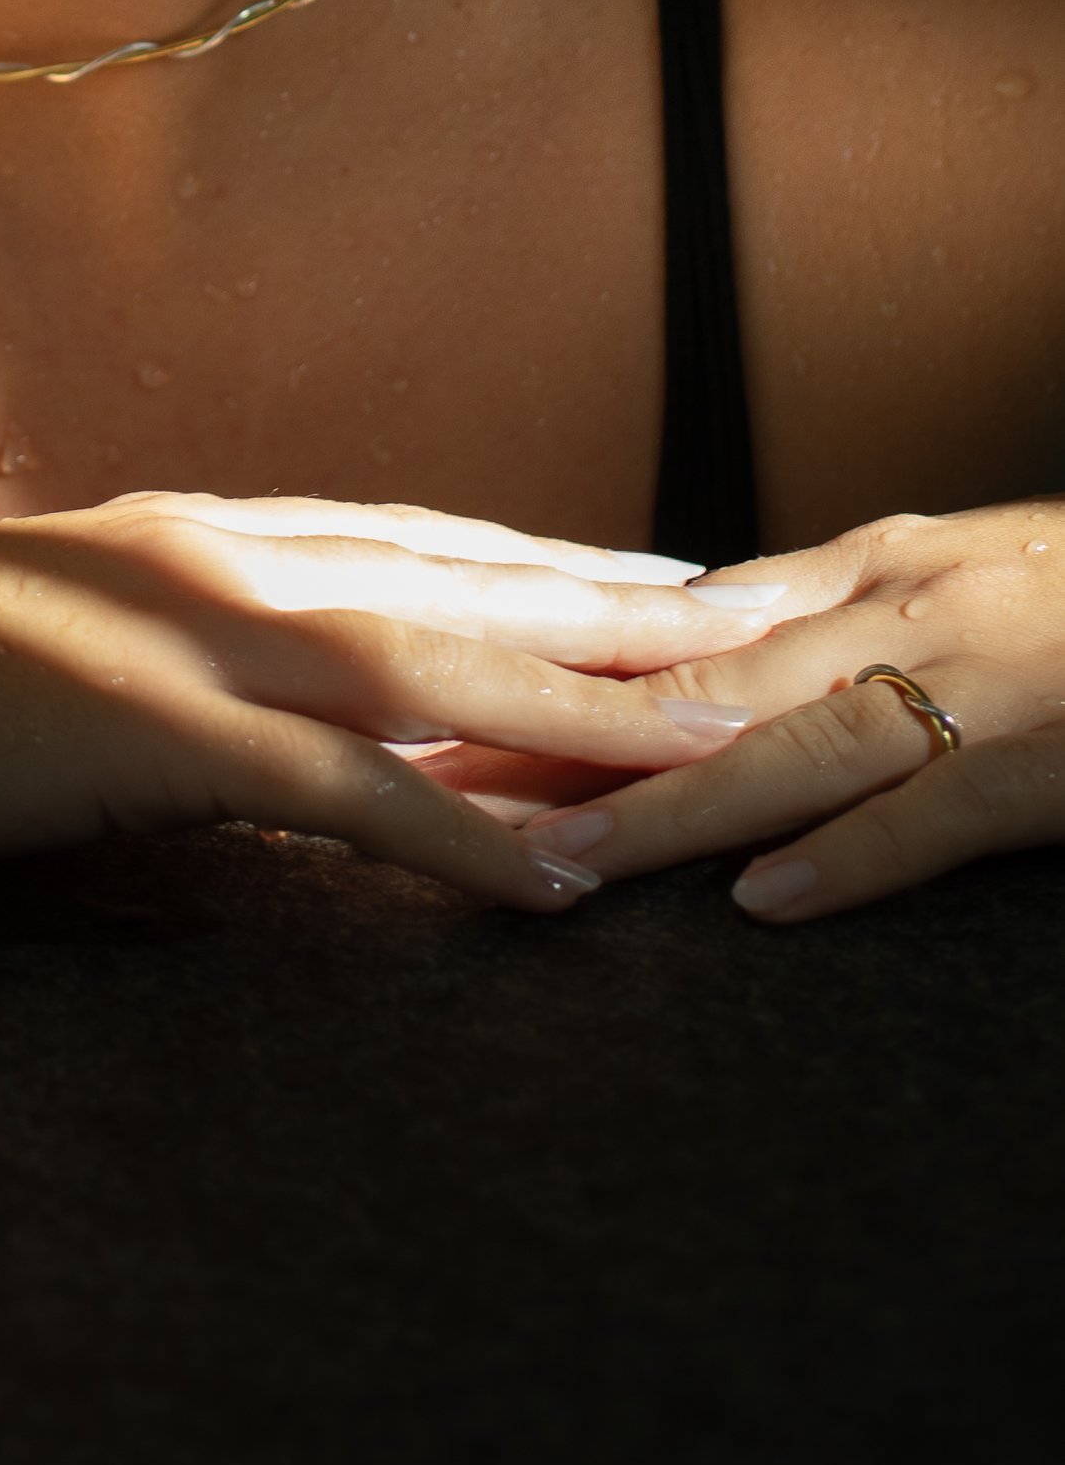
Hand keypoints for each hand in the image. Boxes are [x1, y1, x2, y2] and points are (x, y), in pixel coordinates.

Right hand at [0, 490, 787, 915]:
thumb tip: (203, 693)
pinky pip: (342, 793)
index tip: (634, 573)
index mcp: (165, 530)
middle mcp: (197, 558)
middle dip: (603, 609)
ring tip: (714, 743)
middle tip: (743, 627)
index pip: (390, 536)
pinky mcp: (145, 737)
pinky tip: (549, 888)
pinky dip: (459, 839)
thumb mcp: (14, 634)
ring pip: (433, 666)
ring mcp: (176, 638)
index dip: (523, 557)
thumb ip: (123, 644)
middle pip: (447, 578)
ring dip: (583, 709)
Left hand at [513, 502, 1064, 919]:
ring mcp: (987, 687)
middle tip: (460, 784)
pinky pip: (948, 807)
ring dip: (674, 804)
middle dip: (579, 739)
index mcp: (882, 571)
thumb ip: (833, 595)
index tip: (467, 717)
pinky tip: (760, 898)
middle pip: (718, 683)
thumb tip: (704, 617)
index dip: (575, 676)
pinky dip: (854, 850)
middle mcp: (912, 617)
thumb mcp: (962, 566)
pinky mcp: (1063, 765)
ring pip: (805, 742)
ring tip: (561, 853)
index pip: (698, 629)